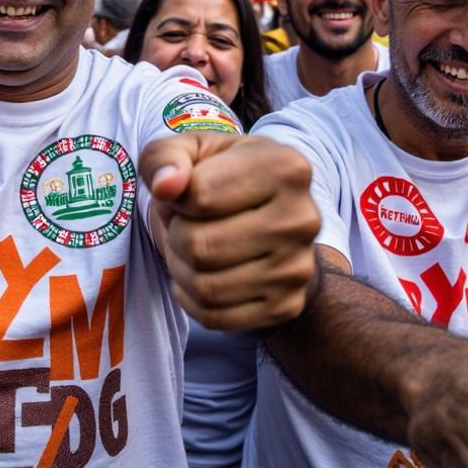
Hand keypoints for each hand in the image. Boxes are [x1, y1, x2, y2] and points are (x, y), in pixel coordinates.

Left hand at [141, 133, 318, 330]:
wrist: (270, 222)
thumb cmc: (222, 179)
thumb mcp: (191, 151)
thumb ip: (165, 158)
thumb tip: (166, 186)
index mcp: (285, 167)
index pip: (199, 195)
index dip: (176, 198)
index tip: (188, 194)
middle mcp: (302, 218)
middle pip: (200, 246)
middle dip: (177, 237)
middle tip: (185, 227)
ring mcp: (298, 267)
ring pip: (206, 286)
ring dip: (182, 270)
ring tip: (192, 250)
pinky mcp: (287, 306)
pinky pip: (215, 316)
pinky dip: (193, 300)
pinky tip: (202, 276)